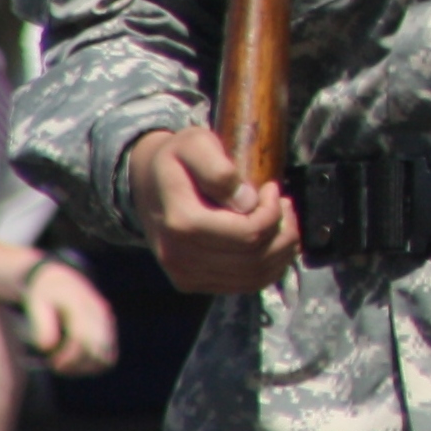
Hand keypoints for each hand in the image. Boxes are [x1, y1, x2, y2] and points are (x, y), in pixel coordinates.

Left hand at [21, 260, 114, 375]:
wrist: (63, 280)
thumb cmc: (46, 294)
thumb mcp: (36, 302)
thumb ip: (41, 323)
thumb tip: (48, 347)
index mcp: (82, 304)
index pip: (81, 337)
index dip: (68, 356)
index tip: (52, 362)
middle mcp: (100, 314)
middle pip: (97, 350)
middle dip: (75, 364)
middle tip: (55, 364)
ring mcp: (108, 323)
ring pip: (106, 358)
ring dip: (85, 367)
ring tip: (65, 365)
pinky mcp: (110, 332)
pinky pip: (109, 358)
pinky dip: (93, 366)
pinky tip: (75, 363)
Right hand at [129, 125, 299, 294]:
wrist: (146, 183)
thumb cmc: (176, 160)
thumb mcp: (195, 144)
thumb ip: (219, 170)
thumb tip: (248, 201)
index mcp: (181, 222)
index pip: (248, 233)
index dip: (272, 212)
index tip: (272, 189)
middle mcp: (179, 256)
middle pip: (255, 258)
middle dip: (282, 230)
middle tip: (284, 204)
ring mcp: (184, 274)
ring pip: (254, 277)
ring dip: (281, 250)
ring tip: (280, 221)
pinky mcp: (191, 283)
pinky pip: (243, 286)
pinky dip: (269, 267)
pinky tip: (271, 241)